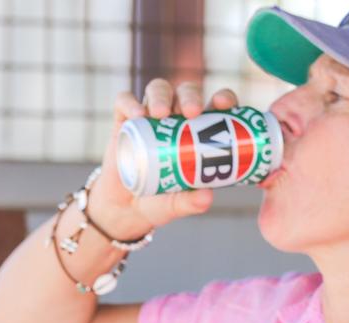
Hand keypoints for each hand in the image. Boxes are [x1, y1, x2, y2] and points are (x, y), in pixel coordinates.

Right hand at [89, 79, 239, 240]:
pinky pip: (125, 101)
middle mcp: (177, 118)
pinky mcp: (124, 120)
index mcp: (201, 131)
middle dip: (191, 97)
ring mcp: (150, 116)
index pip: (216, 106)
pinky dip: (130, 103)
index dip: (223, 98)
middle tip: (192, 112)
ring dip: (162, 96)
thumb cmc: (163, 200)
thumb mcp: (179, 204)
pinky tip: (137, 115)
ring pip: (159, 90)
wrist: (127, 207)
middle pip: (187, 93)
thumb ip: (191, 202)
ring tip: (161, 113)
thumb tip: (207, 197)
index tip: (224, 104)